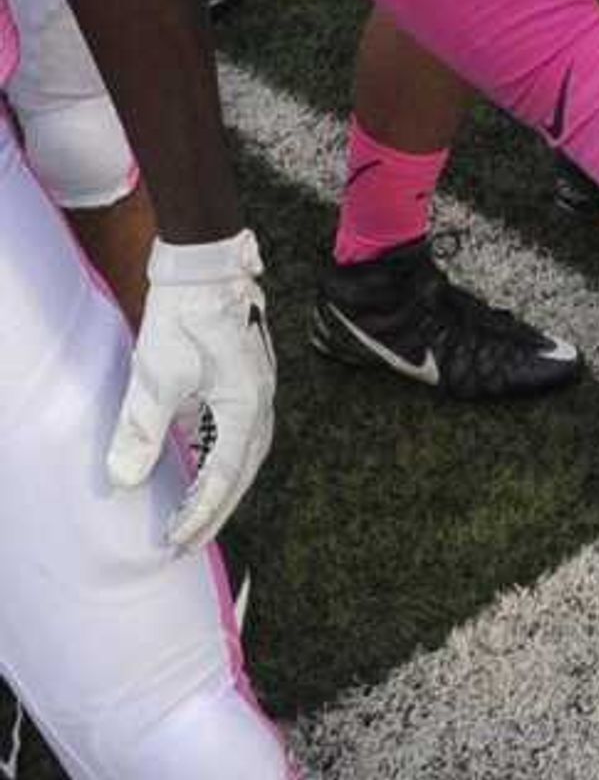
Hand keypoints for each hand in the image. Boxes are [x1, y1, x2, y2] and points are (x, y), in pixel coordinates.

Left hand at [108, 231, 273, 550]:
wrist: (205, 268)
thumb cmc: (184, 319)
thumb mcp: (155, 377)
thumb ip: (142, 431)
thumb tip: (124, 480)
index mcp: (245, 405)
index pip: (225, 474)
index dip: (201, 512)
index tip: (177, 541)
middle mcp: (261, 401)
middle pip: (244, 469)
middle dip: (217, 509)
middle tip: (188, 543)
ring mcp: (259, 388)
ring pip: (248, 452)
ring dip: (223, 486)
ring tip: (196, 515)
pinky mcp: (248, 379)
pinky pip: (242, 432)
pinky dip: (224, 459)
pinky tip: (202, 466)